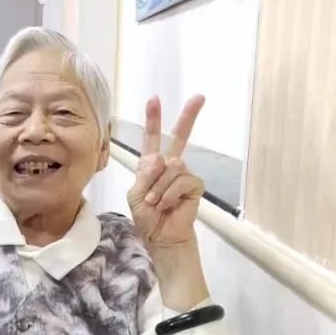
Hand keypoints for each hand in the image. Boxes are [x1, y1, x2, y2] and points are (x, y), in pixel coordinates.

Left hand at [128, 95, 205, 250]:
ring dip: (158, 187)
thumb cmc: (146, 216)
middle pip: (179, 137)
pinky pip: (181, 181)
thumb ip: (144, 175)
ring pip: (171, 167)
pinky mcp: (194, 185)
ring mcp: (183, 175)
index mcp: (152, 165)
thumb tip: (160, 158)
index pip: (152, 138)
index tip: (154, 99)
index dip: (153, 119)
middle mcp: (169, 166)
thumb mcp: (136, 194)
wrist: (160, 236)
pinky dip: (169, 194)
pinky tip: (166, 205)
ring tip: (155, 203)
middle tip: (199, 97)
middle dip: (188, 117)